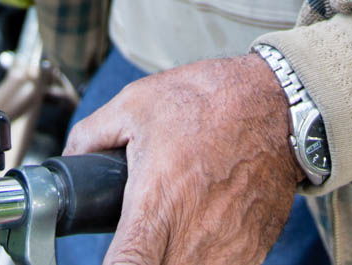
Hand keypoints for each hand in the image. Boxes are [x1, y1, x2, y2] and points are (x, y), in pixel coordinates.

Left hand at [62, 54, 303, 264]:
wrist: (279, 104)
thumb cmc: (209, 101)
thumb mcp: (134, 103)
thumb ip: (92, 135)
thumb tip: (72, 157)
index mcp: (157, 206)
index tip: (111, 255)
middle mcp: (192, 239)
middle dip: (142, 262)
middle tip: (137, 238)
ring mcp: (227, 252)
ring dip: (172, 259)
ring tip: (168, 233)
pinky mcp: (253, 252)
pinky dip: (204, 259)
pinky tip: (196, 236)